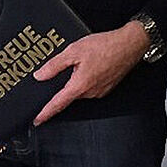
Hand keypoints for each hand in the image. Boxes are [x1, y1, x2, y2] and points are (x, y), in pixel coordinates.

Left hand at [31, 22, 148, 124]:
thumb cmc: (105, 46)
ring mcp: (100, 92)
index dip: (45, 113)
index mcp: (80, 85)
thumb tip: (40, 75)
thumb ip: (54, 65)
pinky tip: (88, 67)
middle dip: (62, 88)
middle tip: (59, 74)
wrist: (129, 45)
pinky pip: (90, 88)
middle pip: (68, 95)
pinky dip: (84, 80)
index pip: (58, 104)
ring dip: (75, 81)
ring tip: (78, 64)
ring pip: (79, 91)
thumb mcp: (74, 51)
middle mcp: (90, 92)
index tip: (37, 120)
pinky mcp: (106, 88)